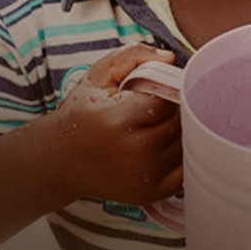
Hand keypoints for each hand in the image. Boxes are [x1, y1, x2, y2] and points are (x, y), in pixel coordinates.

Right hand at [54, 42, 182, 205]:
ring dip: (182, 132)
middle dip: (176, 109)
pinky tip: (167, 144)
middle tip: (162, 105)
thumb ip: (132, 56)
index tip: (159, 88)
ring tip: (161, 124)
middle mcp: (133, 151)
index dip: (167, 89)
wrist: (64, 161)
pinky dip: (183, 154)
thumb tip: (170, 58)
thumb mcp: (98, 76)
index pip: (166, 98)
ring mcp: (144, 176)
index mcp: (117, 119)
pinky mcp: (152, 193)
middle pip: (179, 122)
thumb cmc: (84, 113)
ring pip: (186, 144)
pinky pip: (186, 168)